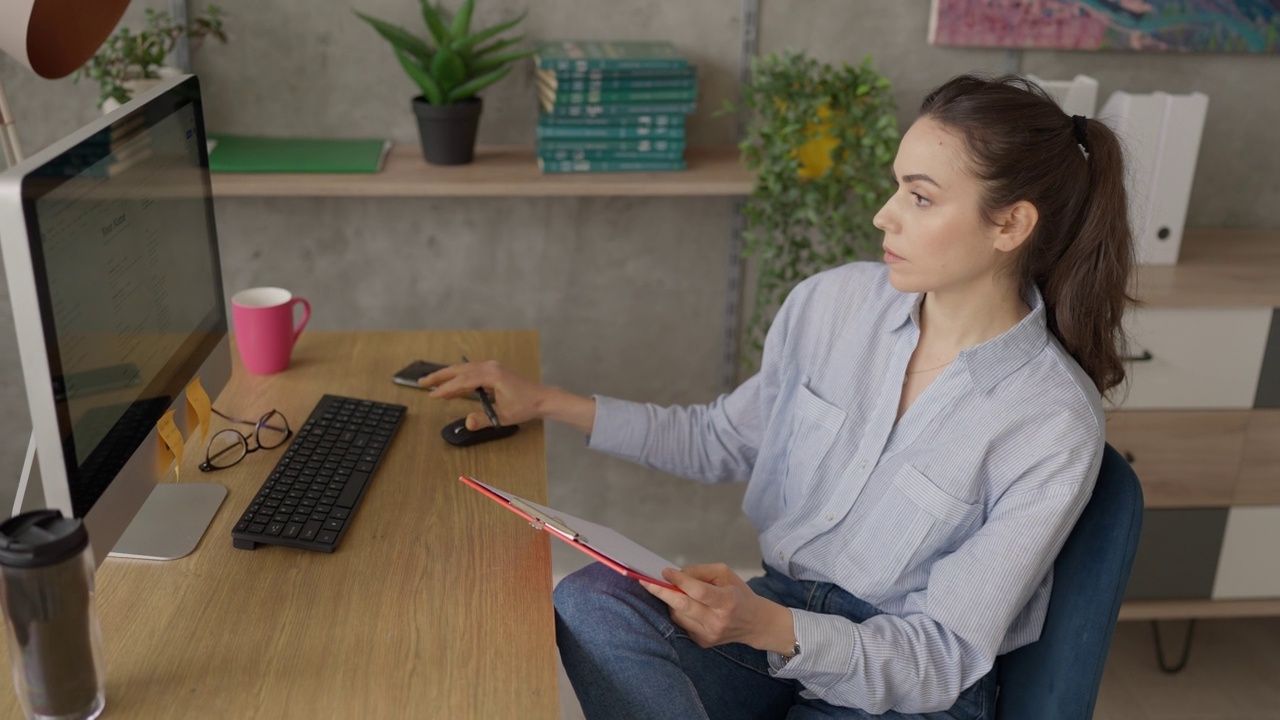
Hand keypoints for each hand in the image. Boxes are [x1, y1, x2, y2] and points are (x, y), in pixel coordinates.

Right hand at [420, 360, 548, 429]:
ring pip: (464, 370)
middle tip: (422, 382)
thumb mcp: (504, 416)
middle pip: (459, 370)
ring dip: (448, 376)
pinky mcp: (493, 371)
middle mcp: (490, 367)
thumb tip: (467, 422)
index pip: (463, 380)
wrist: (542, 398)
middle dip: (440, 376)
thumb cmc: (526, 406)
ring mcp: (492, 367)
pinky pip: (471, 373)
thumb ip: (484, 419)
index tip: (432, 395)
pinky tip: (451, 388)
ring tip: (431, 385)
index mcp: (492, 375)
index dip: (446, 388)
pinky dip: (459, 379)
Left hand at [640, 564, 795, 653]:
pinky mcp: (702, 642)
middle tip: (646, 582)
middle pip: (683, 606)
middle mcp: (718, 621)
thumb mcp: (725, 574)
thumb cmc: (738, 594)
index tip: (665, 572)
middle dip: (661, 593)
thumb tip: (675, 575)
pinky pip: (682, 624)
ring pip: (678, 615)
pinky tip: (684, 605)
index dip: (680, 581)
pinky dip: (679, 612)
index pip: (699, 591)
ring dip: (670, 601)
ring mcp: (709, 634)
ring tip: (671, 590)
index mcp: (727, 601)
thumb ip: (700, 572)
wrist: (754, 623)